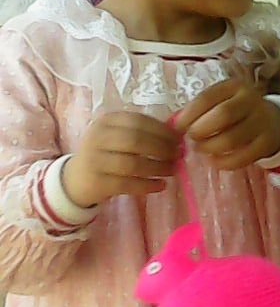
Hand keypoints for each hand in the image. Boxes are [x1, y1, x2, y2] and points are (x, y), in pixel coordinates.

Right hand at [62, 112, 179, 207]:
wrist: (75, 179)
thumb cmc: (105, 154)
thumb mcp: (117, 137)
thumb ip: (142, 133)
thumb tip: (177, 135)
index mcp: (106, 121)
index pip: (138, 121)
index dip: (162, 130)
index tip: (178, 139)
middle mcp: (98, 137)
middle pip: (136, 141)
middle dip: (162, 148)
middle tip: (178, 155)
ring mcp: (95, 160)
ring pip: (133, 164)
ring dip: (158, 168)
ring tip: (172, 170)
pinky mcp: (97, 183)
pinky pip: (127, 184)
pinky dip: (148, 185)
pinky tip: (161, 186)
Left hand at [175, 79, 279, 169]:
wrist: (272, 121)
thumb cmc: (235, 111)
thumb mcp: (221, 101)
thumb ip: (200, 109)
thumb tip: (176, 125)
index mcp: (234, 86)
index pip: (208, 97)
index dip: (189, 114)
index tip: (177, 127)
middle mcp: (251, 100)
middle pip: (223, 115)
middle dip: (201, 130)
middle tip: (191, 138)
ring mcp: (262, 121)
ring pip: (232, 139)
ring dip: (210, 147)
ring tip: (200, 149)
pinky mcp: (266, 143)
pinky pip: (242, 157)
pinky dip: (223, 162)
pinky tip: (213, 160)